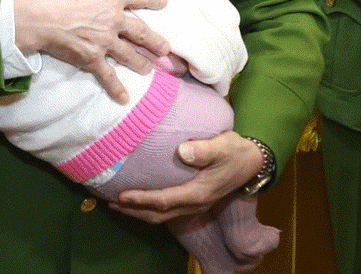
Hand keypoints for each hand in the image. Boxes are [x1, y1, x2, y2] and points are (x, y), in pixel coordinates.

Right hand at [13, 0, 168, 103]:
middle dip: (155, 41)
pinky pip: (107, 76)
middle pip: (141, 32)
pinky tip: (124, 99)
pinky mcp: (90, 59)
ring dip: (141, 63)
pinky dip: (116, 88)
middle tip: (166, 48)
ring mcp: (104, 42)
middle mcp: (115, 20)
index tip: (164, 2)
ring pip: (129, 55)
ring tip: (150, 69)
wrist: (32, 14)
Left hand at [110, 131, 260, 222]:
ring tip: (116, 204)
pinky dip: (149, 207)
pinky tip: (139, 198)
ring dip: (138, 212)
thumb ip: (204, 150)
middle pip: (158, 214)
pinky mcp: (193, 199)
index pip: (164, 200)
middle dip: (133, 211)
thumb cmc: (235, 151)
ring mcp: (194, 204)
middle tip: (108, 203)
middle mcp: (194, 203)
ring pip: (161, 215)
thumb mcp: (223, 146)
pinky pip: (167, 209)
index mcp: (198, 192)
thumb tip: (183, 151)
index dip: (141, 200)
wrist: (252, 161)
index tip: (121, 196)